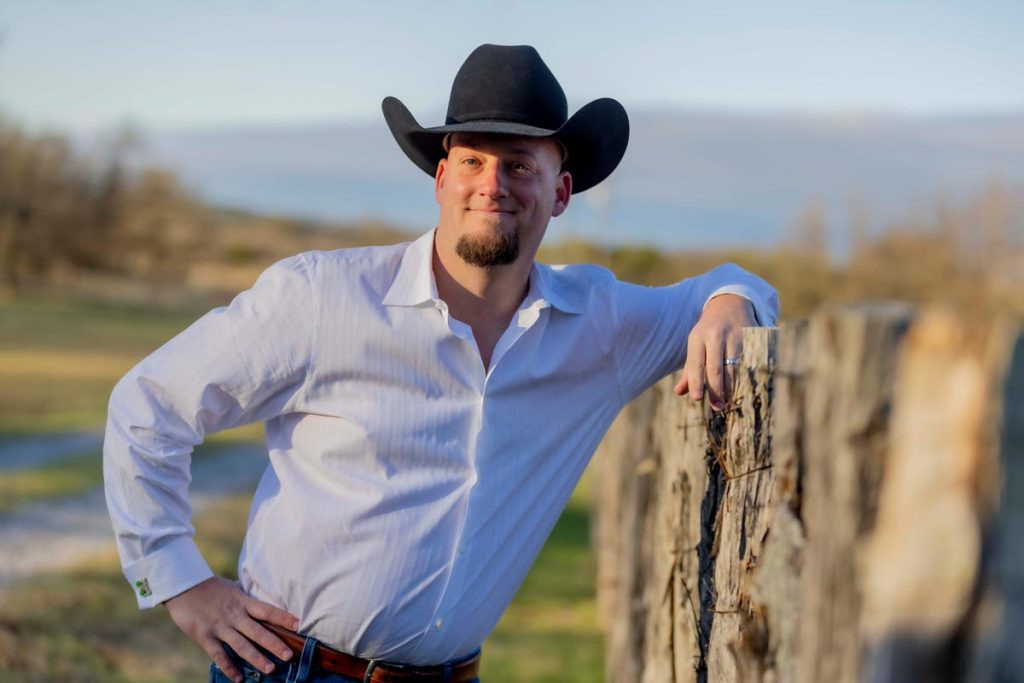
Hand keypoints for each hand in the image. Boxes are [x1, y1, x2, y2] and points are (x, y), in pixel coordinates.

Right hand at [164, 576, 300, 682]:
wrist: (183, 586)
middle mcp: (234, 615)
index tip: (299, 625)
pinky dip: (229, 667)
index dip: (283, 617)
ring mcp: (220, 627)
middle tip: (289, 656)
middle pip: (258, 631)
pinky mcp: (205, 637)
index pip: (268, 610)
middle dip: (274, 644)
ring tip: (270, 669)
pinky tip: (238, 679)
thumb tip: (266, 602)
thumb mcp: (233, 589)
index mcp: (243, 602)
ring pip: (241, 646)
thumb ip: (247, 600)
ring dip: (256, 658)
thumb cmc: (211, 588)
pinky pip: (219, 655)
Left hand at [674, 294, 755, 410]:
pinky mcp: (751, 338)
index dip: (696, 382)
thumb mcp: (695, 344)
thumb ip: (689, 369)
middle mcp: (716, 336)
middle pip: (716, 368)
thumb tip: (679, 392)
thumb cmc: (708, 331)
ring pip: (734, 367)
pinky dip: (746, 377)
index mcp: (698, 337)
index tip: (697, 399)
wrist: (731, 303)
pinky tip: (744, 389)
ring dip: (732, 387)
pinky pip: (749, 362)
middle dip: (716, 389)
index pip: (696, 363)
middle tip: (717, 407)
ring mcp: (735, 336)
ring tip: (729, 402)